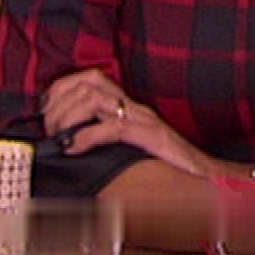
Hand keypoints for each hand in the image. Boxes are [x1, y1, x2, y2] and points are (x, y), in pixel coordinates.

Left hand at [42, 68, 212, 176]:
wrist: (207, 177)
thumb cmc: (170, 165)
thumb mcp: (131, 148)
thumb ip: (106, 140)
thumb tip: (70, 145)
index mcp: (128, 106)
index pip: (89, 78)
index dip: (62, 88)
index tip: (47, 110)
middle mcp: (134, 106)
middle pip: (86, 84)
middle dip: (59, 105)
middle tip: (50, 129)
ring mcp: (143, 119)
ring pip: (93, 99)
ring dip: (68, 118)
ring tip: (60, 138)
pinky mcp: (150, 136)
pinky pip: (112, 127)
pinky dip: (85, 137)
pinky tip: (74, 148)